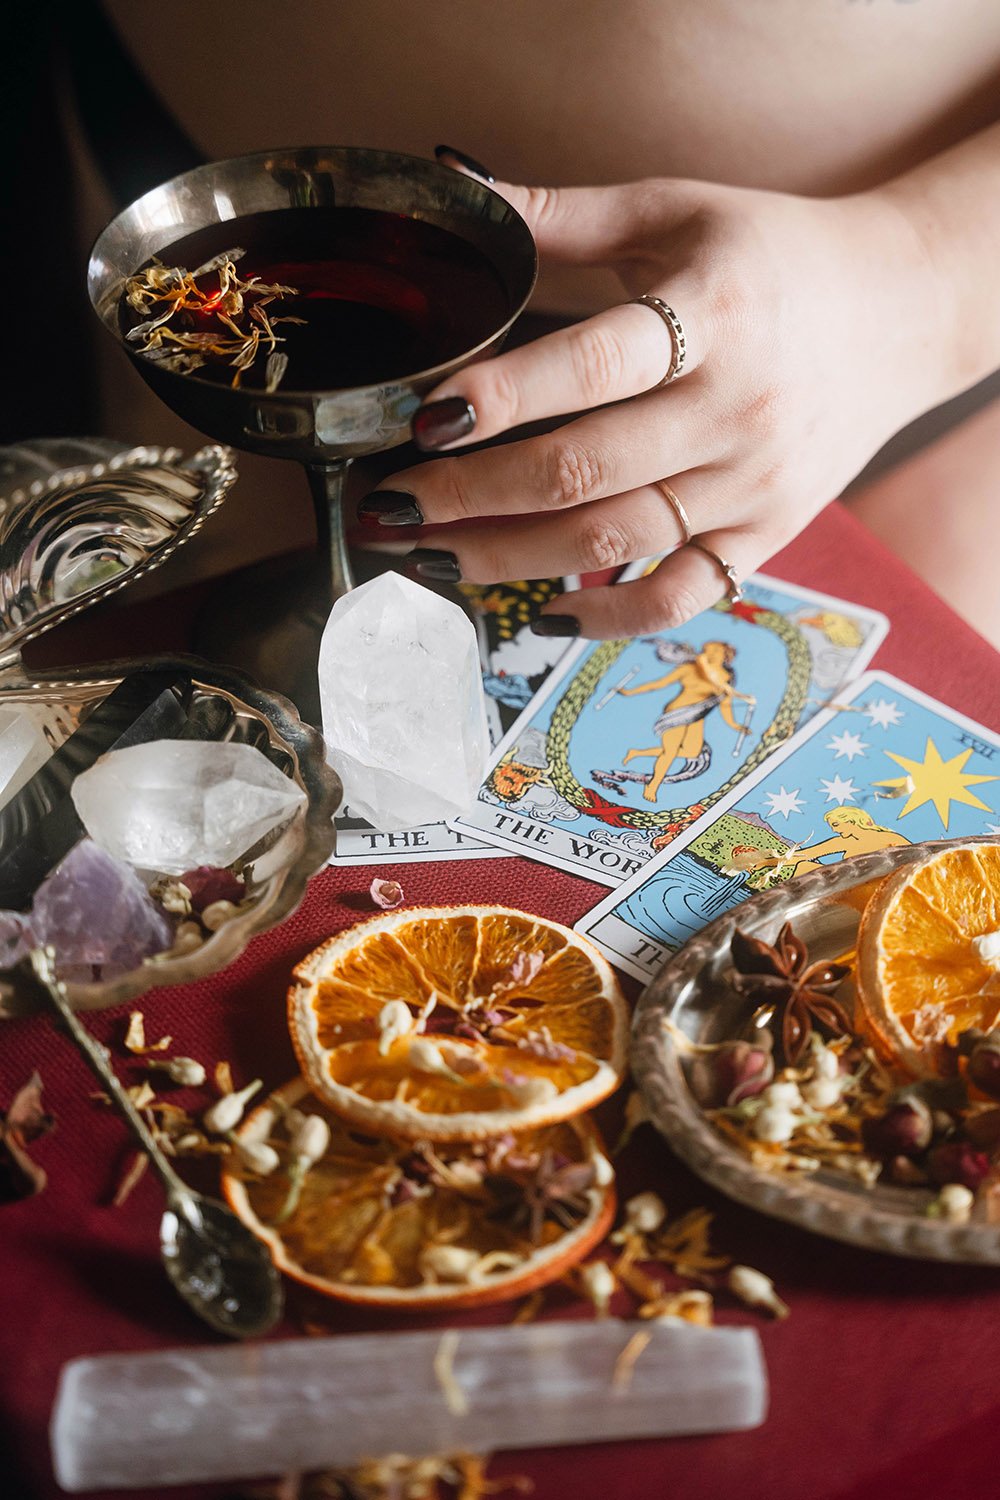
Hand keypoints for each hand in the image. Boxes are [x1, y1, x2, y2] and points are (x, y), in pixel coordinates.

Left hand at [360, 171, 942, 636]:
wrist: (898, 313)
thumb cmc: (773, 255)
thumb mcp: (678, 212)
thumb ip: (566, 217)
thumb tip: (453, 189)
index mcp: (714, 311)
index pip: (593, 362)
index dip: (501, 397)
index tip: (423, 420)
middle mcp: (736, 408)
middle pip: (584, 470)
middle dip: (470, 496)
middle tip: (389, 507)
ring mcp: (753, 483)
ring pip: (615, 542)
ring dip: (509, 558)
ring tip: (430, 557)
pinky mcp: (766, 535)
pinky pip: (681, 598)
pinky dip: (609, 618)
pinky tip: (541, 611)